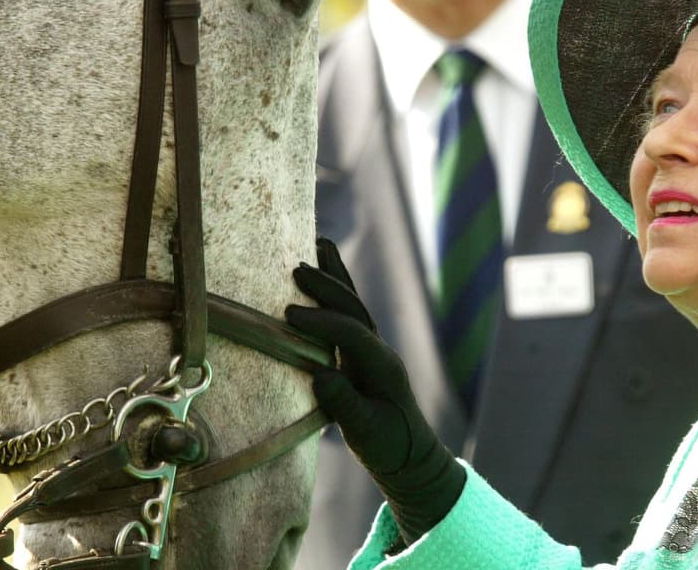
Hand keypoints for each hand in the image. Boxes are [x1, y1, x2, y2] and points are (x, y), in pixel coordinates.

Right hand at [286, 238, 464, 542]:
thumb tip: (320, 375)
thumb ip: (344, 405)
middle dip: (328, 288)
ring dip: (335, 276)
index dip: (322, 323)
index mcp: (382, 367)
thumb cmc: (388, 446)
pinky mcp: (361, 351)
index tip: (288, 316)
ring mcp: (372, 348)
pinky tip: (322, 268)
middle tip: (296, 269)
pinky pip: (347, 312)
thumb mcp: (365, 432)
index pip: (352, 334)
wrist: (409, 453)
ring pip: (353, 304)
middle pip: (354, 309)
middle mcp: (379, 350)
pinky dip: (335, 288)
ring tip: (317, 243)